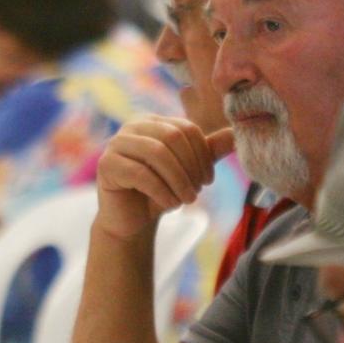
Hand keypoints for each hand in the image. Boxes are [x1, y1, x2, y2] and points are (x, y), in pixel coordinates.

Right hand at [94, 115, 234, 240]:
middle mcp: (132, 127)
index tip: (208, 181)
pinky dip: (162, 191)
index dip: (202, 155)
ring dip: (179, 180)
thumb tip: (236, 132)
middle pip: (172, 137)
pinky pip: (140, 174)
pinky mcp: (107, 165)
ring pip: (157, 154)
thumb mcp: (189, 170)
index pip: (186, 129)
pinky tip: (171, 204)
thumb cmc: (160, 191)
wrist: (132, 220)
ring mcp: (116, 144)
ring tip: (187, 200)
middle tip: (197, 192)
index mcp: (153, 121)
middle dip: (191, 167)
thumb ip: (209, 150)